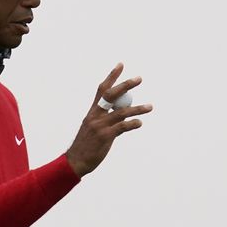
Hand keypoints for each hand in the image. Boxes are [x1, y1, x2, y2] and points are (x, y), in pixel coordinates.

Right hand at [65, 63, 152, 177]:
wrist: (76, 161)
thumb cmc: (87, 145)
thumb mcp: (93, 128)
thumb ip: (106, 118)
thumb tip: (122, 112)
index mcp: (92, 111)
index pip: (102, 89)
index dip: (112, 76)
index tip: (121, 65)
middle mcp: (95, 115)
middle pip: (111, 95)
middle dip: (125, 85)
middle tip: (139, 78)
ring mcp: (100, 125)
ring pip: (121, 112)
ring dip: (138, 109)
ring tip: (150, 107)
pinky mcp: (105, 136)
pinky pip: (122, 127)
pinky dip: (132, 123)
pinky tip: (139, 123)